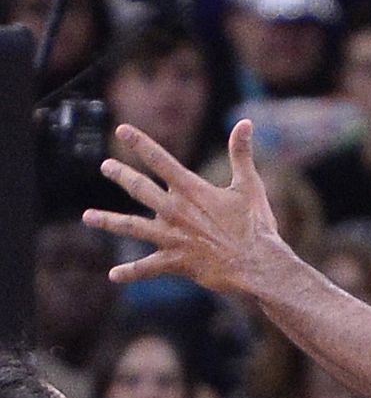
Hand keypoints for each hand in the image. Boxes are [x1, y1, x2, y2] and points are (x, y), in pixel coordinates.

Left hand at [83, 120, 284, 294]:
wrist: (256, 262)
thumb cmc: (255, 224)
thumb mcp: (249, 185)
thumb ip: (241, 153)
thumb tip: (244, 122)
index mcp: (192, 190)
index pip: (161, 160)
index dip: (141, 143)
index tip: (122, 130)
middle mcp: (176, 211)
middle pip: (140, 189)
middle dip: (121, 175)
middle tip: (105, 166)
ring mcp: (172, 237)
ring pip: (132, 227)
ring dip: (109, 221)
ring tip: (87, 216)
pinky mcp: (175, 260)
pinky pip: (147, 267)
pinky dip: (130, 272)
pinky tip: (113, 275)